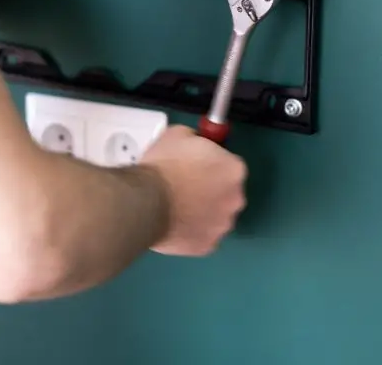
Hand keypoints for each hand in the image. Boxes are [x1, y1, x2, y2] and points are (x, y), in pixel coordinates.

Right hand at [140, 125, 247, 255]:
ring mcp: (222, 225)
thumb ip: (194, 139)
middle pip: (226, 193)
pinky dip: (192, 231)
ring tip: (177, 208)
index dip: (210, 164)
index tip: (194, 166)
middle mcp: (236, 199)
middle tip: (185, 187)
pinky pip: (202, 235)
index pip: (227, 165)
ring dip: (203, 212)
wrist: (146, 202)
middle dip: (210, 190)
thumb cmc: (163, 166)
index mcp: (234, 170)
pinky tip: (174, 224)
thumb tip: (193, 143)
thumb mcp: (178, 134)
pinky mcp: (207, 246)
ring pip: (216, 217)